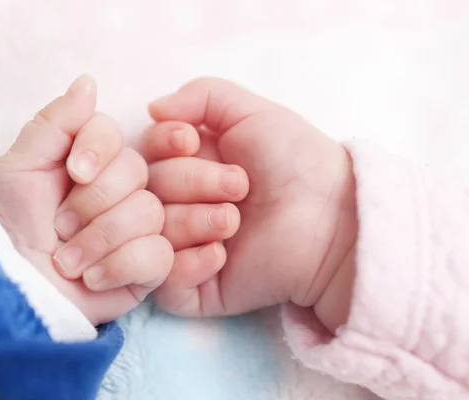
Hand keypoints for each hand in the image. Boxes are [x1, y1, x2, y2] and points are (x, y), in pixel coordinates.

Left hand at [0, 75, 172, 325]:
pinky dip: (118, 267)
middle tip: (59, 227)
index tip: (74, 172)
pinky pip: (157, 255)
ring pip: (148, 213)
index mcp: (91, 162)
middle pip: (136, 173)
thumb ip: (55, 122)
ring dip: (98, 240)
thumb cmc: (8, 225)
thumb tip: (88, 80)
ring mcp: (137, 229)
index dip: (98, 150)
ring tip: (67, 261)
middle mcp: (120, 191)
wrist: (9, 286)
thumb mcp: (19, 166)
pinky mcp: (148, 267)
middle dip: (92, 203)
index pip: (115, 134)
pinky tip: (91, 279)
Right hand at [141, 78, 356, 330]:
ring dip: (196, 221)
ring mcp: (185, 246)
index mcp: (188, 163)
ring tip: (236, 222)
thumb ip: (200, 97)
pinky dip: (189, 264)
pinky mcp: (194, 289)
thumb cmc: (295, 160)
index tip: (191, 141)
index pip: (145, 152)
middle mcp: (180, 203)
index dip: (161, 144)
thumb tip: (151, 108)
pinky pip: (163, 280)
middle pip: (148, 191)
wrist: (330, 216)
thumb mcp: (251, 113)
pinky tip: (223, 255)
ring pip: (152, 233)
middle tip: (240, 186)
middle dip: (193, 181)